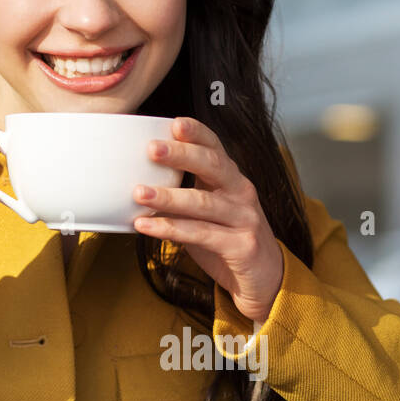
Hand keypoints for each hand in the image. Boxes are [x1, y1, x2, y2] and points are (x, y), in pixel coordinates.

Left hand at [132, 117, 283, 322]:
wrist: (263, 278)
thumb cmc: (226, 238)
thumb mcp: (205, 211)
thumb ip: (181, 194)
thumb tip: (136, 180)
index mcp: (231, 178)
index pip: (215, 147)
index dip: (197, 133)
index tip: (174, 122)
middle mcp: (241, 192)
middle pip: (212, 166)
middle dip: (181, 155)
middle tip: (151, 149)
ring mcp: (244, 218)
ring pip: (203, 202)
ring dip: (168, 197)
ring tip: (138, 193)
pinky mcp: (241, 246)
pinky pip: (200, 234)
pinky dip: (169, 229)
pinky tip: (145, 225)